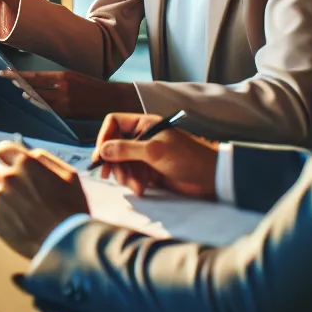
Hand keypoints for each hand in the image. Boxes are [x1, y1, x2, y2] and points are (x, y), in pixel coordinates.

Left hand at [0, 141, 89, 257]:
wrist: (65, 242)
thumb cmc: (71, 208)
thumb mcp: (68, 175)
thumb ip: (44, 160)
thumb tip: (29, 155)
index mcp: (25, 163)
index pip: (2, 149)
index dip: (7, 157)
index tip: (11, 165)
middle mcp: (7, 177)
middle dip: (8, 179)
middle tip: (25, 194)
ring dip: (9, 200)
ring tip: (29, 214)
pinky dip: (6, 217)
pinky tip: (23, 225)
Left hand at [14, 70, 140, 118]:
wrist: (111, 99)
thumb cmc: (92, 86)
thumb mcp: (74, 76)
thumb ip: (57, 80)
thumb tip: (37, 82)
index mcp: (64, 77)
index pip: (35, 77)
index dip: (18, 75)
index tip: (6, 72)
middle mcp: (62, 90)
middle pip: (33, 88)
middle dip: (18, 83)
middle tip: (5, 78)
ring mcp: (64, 103)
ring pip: (39, 99)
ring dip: (27, 94)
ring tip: (18, 89)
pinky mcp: (67, 114)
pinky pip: (48, 109)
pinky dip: (38, 103)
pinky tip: (31, 99)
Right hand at [92, 113, 218, 199]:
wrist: (211, 177)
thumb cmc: (186, 158)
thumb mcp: (154, 151)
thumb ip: (126, 149)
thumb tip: (102, 151)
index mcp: (143, 124)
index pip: (114, 123)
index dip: (104, 137)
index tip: (101, 156)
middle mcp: (141, 137)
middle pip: (114, 145)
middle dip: (114, 162)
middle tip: (111, 176)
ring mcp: (144, 154)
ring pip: (121, 162)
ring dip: (125, 175)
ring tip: (136, 186)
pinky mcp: (148, 170)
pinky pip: (131, 174)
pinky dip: (133, 182)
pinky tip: (142, 189)